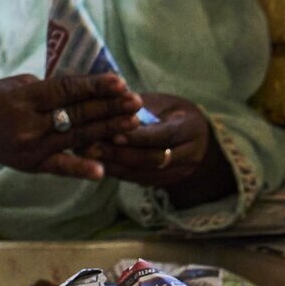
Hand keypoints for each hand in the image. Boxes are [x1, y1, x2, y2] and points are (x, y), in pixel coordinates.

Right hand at [0, 73, 142, 180]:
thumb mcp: (16, 84)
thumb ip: (49, 88)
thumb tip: (86, 88)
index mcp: (21, 99)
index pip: (65, 91)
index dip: (94, 87)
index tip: (120, 82)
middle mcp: (26, 125)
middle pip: (75, 114)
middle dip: (108, 107)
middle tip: (135, 102)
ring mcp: (29, 148)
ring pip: (75, 137)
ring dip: (106, 130)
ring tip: (132, 122)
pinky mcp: (31, 165)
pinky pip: (60, 167)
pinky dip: (80, 168)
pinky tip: (101, 171)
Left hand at [89, 93, 236, 202]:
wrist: (196, 138)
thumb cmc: (172, 112)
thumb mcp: (162, 103)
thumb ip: (139, 107)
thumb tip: (109, 102)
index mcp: (191, 128)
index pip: (164, 135)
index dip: (138, 136)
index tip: (113, 133)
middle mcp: (189, 155)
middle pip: (151, 158)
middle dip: (119, 153)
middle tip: (91, 147)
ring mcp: (178, 172)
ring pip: (142, 173)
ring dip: (113, 165)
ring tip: (88, 156)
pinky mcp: (164, 183)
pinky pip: (137, 179)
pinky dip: (116, 171)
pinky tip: (95, 164)